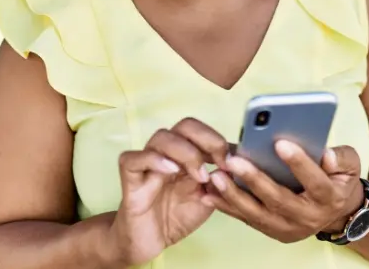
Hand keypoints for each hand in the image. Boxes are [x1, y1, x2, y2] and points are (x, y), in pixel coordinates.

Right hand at [105, 118, 231, 265]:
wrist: (151, 241)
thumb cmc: (178, 216)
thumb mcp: (209, 198)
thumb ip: (222, 180)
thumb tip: (239, 163)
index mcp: (187, 154)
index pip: (202, 130)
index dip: (219, 140)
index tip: (232, 161)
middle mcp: (167, 153)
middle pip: (184, 126)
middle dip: (207, 139)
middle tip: (219, 162)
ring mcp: (147, 164)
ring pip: (161, 137)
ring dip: (186, 152)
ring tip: (200, 176)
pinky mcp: (130, 179)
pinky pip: (132, 158)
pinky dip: (153, 159)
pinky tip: (171, 170)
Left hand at [204, 140, 364, 243]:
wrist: (337, 212)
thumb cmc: (339, 180)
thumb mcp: (350, 164)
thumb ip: (340, 157)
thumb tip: (326, 154)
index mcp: (329, 198)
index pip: (314, 181)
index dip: (299, 163)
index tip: (280, 142)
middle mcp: (308, 217)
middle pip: (279, 199)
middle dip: (254, 179)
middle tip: (233, 160)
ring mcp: (288, 228)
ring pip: (258, 213)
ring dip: (234, 195)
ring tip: (216, 176)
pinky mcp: (272, 230)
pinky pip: (247, 219)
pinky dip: (227, 206)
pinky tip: (209, 193)